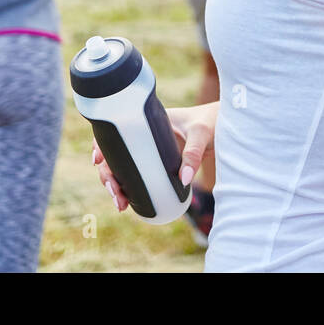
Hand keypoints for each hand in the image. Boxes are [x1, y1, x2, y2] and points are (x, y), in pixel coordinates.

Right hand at [93, 102, 217, 211]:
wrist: (226, 125)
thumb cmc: (212, 122)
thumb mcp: (202, 134)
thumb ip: (193, 154)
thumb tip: (182, 180)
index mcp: (147, 119)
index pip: (116, 128)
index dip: (101, 144)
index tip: (97, 161)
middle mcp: (144, 134)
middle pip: (115, 154)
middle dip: (108, 176)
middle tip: (116, 196)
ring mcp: (150, 149)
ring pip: (124, 166)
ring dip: (117, 185)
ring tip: (121, 205)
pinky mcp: (159, 162)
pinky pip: (138, 173)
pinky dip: (130, 187)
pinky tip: (129, 202)